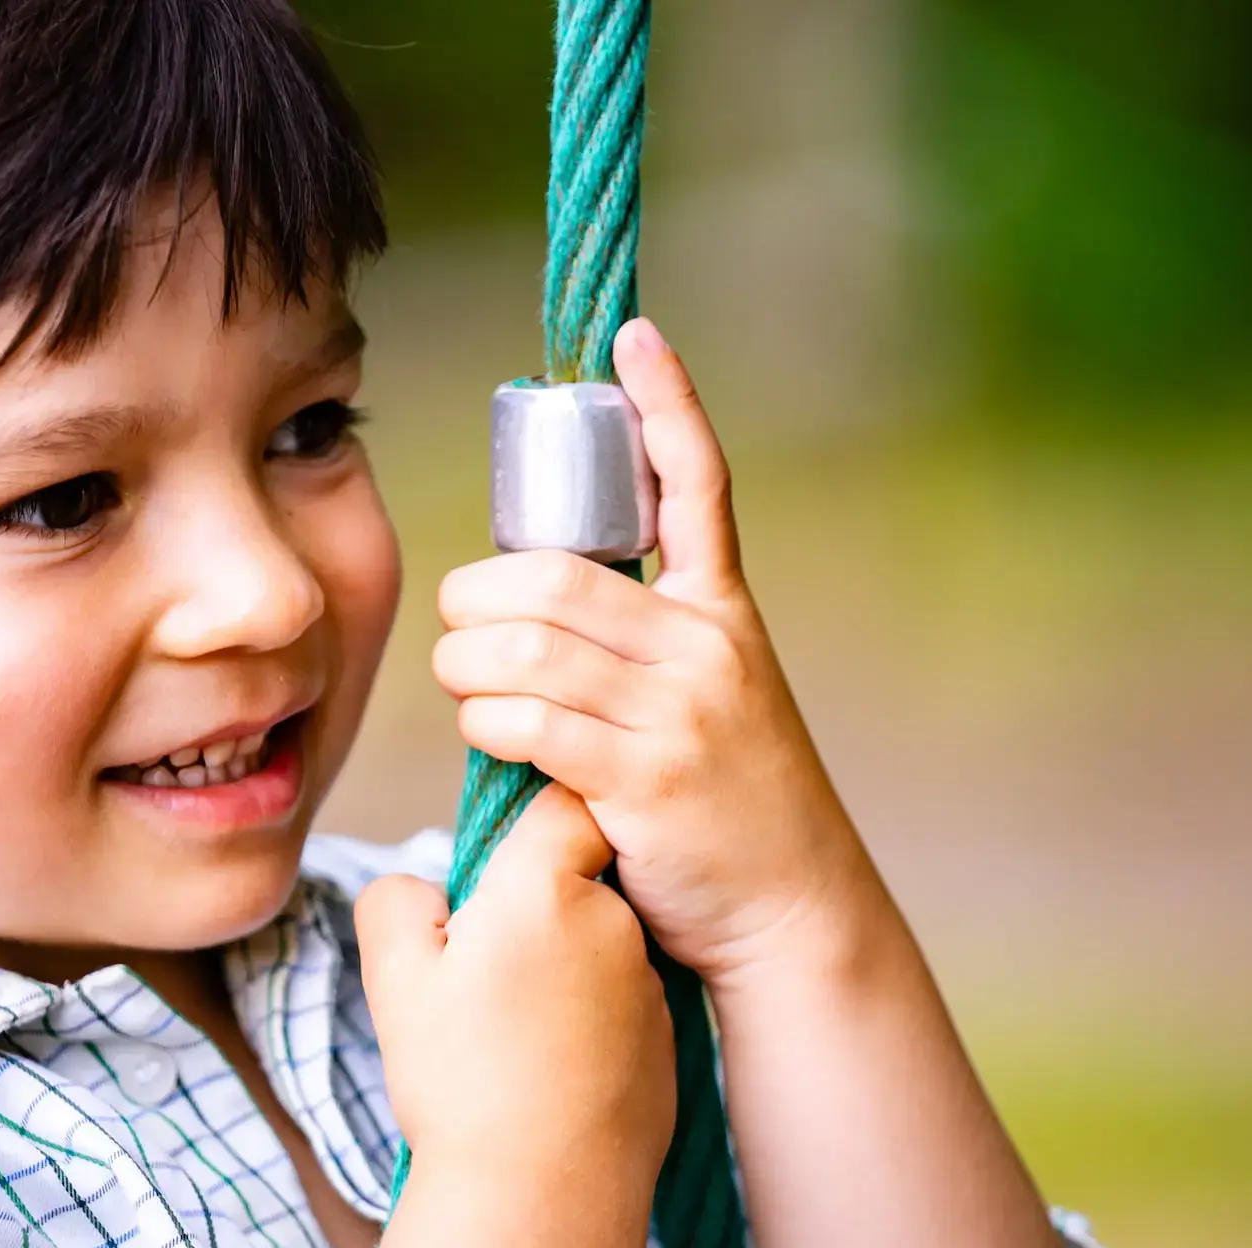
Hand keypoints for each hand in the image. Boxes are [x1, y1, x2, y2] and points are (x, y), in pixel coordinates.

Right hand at [353, 783, 674, 1182]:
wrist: (543, 1197)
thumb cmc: (462, 1083)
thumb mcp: (394, 981)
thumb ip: (397, 904)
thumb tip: (423, 889)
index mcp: (545, 890)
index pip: (562, 804)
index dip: (534, 813)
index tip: (504, 844)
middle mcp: (612, 924)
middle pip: (574, 882)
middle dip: (532, 912)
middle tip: (480, 978)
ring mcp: (648, 986)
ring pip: (595, 950)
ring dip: (559, 972)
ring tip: (509, 1044)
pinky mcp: (665, 1041)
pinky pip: (617, 1009)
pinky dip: (587, 1026)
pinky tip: (548, 1077)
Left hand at [433, 318, 883, 983]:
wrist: (790, 911)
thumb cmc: (727, 805)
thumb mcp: (711, 699)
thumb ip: (638, 645)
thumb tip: (525, 609)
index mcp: (723, 611)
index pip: (698, 482)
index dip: (665, 401)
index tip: (632, 332)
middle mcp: (707, 645)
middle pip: (553, 573)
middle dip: (476, 597)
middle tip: (461, 627)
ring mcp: (680, 710)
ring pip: (526, 645)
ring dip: (466, 663)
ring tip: (466, 684)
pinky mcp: (646, 777)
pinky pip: (527, 721)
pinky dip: (486, 721)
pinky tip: (491, 733)